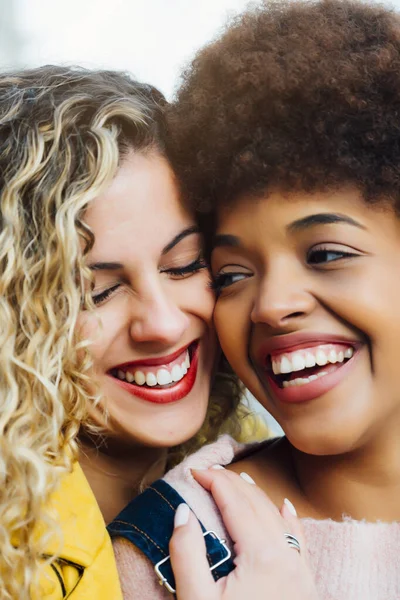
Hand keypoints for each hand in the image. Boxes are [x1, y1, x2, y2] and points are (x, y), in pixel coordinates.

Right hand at [169, 468, 317, 599]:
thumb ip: (187, 552)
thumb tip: (182, 511)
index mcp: (262, 556)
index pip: (235, 502)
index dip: (214, 481)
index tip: (194, 471)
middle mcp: (286, 556)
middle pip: (256, 503)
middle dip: (231, 483)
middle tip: (208, 474)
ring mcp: (300, 569)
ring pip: (277, 516)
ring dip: (255, 496)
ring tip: (236, 482)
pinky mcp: (304, 583)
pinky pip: (298, 539)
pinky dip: (287, 518)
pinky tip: (284, 506)